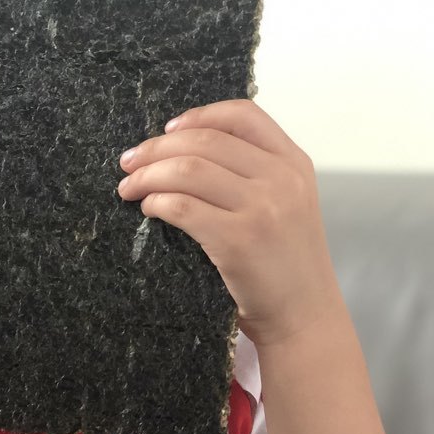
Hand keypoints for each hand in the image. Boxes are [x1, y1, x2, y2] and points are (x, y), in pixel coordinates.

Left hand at [116, 99, 344, 347]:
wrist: (305, 318)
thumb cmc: (284, 264)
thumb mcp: (287, 205)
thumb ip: (254, 174)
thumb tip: (181, 149)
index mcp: (293, 163)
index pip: (243, 115)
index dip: (198, 115)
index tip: (166, 130)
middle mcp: (282, 179)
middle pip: (204, 141)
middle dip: (156, 148)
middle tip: (129, 163)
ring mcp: (263, 208)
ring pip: (187, 170)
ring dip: (147, 175)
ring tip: (129, 188)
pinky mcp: (239, 240)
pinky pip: (181, 206)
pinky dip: (156, 202)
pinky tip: (149, 210)